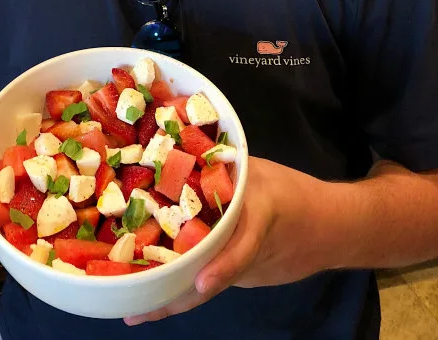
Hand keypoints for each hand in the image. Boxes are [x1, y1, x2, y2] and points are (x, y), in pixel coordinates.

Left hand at [124, 156, 332, 324]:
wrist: (331, 228)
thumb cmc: (293, 193)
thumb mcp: (259, 172)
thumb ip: (222, 168)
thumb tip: (173, 156)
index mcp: (260, 218)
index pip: (244, 246)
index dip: (223, 267)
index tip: (200, 283)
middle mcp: (249, 252)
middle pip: (211, 280)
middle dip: (174, 299)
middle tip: (137, 311)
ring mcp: (245, 271)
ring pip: (206, 286)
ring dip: (173, 298)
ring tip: (135, 308)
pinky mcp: (241, 278)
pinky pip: (210, 281)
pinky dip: (184, 287)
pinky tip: (154, 293)